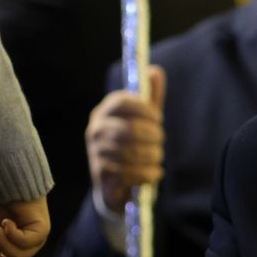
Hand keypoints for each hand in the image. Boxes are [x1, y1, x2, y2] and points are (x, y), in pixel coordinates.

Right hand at [84, 66, 165, 211]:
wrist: (112, 185)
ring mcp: (96, 154)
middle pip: (130, 129)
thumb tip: (155, 71)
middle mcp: (95, 130)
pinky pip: (132, 173)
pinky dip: (150, 173)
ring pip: (133, 153)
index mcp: (104, 111)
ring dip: (153, 156)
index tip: (158, 118)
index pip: (123, 102)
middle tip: (160, 140)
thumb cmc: (130, 145)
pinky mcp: (102, 176)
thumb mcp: (141, 120)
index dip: (145, 109)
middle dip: (153, 136)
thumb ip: (150, 98)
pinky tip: (155, 172)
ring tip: (157, 157)